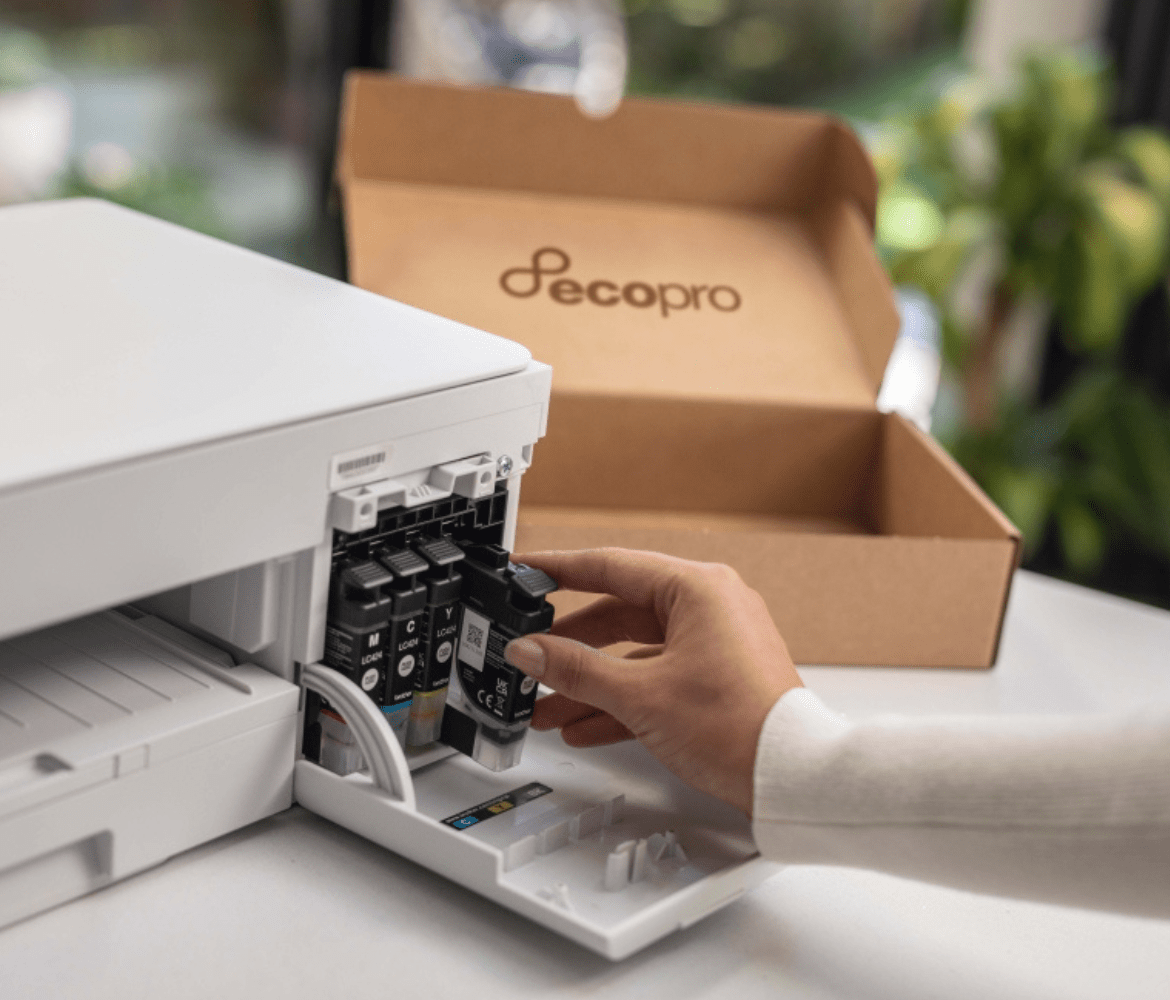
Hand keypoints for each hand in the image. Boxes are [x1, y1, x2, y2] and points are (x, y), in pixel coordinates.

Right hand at [503, 548, 802, 815]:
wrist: (793, 779)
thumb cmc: (743, 728)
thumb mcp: (641, 696)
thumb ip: (576, 670)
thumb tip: (531, 650)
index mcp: (698, 588)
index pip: (610, 566)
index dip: (558, 569)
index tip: (526, 570)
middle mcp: (711, 605)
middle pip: (620, 613)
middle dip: (571, 645)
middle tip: (530, 652)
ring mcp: (717, 641)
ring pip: (636, 651)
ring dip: (592, 680)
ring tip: (548, 704)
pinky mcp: (719, 675)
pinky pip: (657, 675)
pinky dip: (623, 697)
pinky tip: (586, 723)